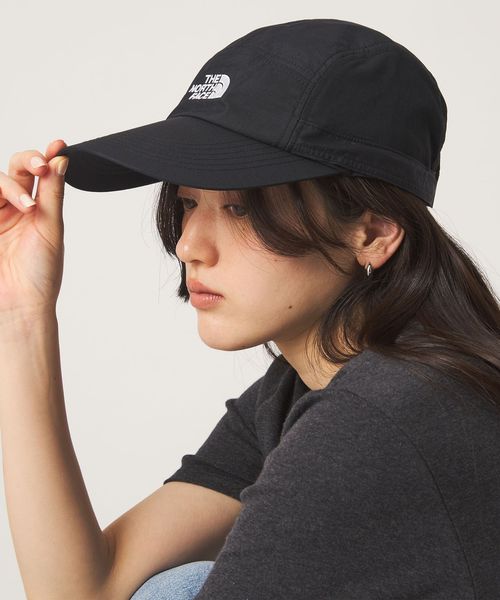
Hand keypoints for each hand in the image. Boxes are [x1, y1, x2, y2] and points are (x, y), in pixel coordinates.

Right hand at [0, 140, 67, 322]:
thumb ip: (52, 193)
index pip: (38, 174)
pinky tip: (15, 205)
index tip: (59, 145)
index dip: (45, 156)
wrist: (20, 304)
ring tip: (27, 207)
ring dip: (12, 186)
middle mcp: (14, 208)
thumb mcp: (50, 228)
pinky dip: (0, 192)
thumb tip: (62, 159)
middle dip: (28, 162)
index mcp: (36, 209)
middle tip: (41, 169)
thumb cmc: (40, 274)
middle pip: (14, 169)